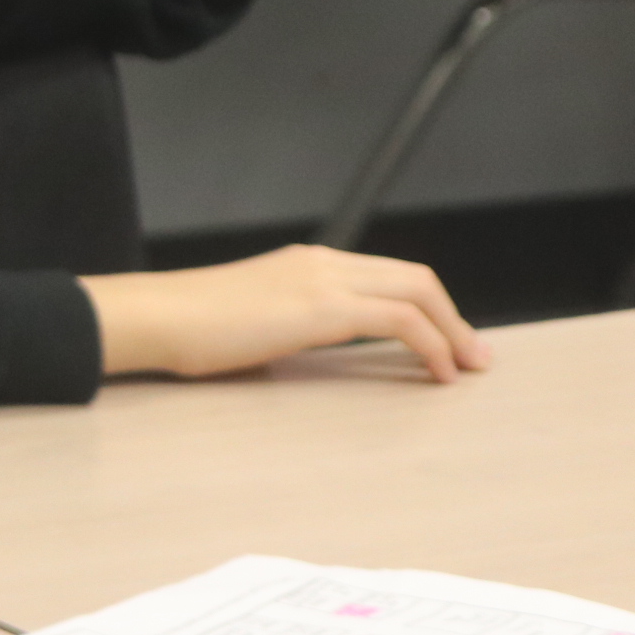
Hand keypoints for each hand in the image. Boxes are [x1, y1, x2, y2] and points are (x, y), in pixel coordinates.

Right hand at [80, 245, 492, 382]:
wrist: (160, 316)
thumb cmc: (190, 325)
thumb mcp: (252, 317)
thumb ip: (288, 323)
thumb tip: (308, 352)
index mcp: (307, 262)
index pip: (386, 274)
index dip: (428, 307)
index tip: (447, 341)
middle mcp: (323, 261)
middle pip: (415, 276)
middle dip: (454, 318)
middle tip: (474, 357)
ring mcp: (324, 279)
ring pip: (417, 290)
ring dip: (453, 331)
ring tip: (467, 368)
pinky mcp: (322, 307)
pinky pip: (399, 319)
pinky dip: (431, 344)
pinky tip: (437, 373)